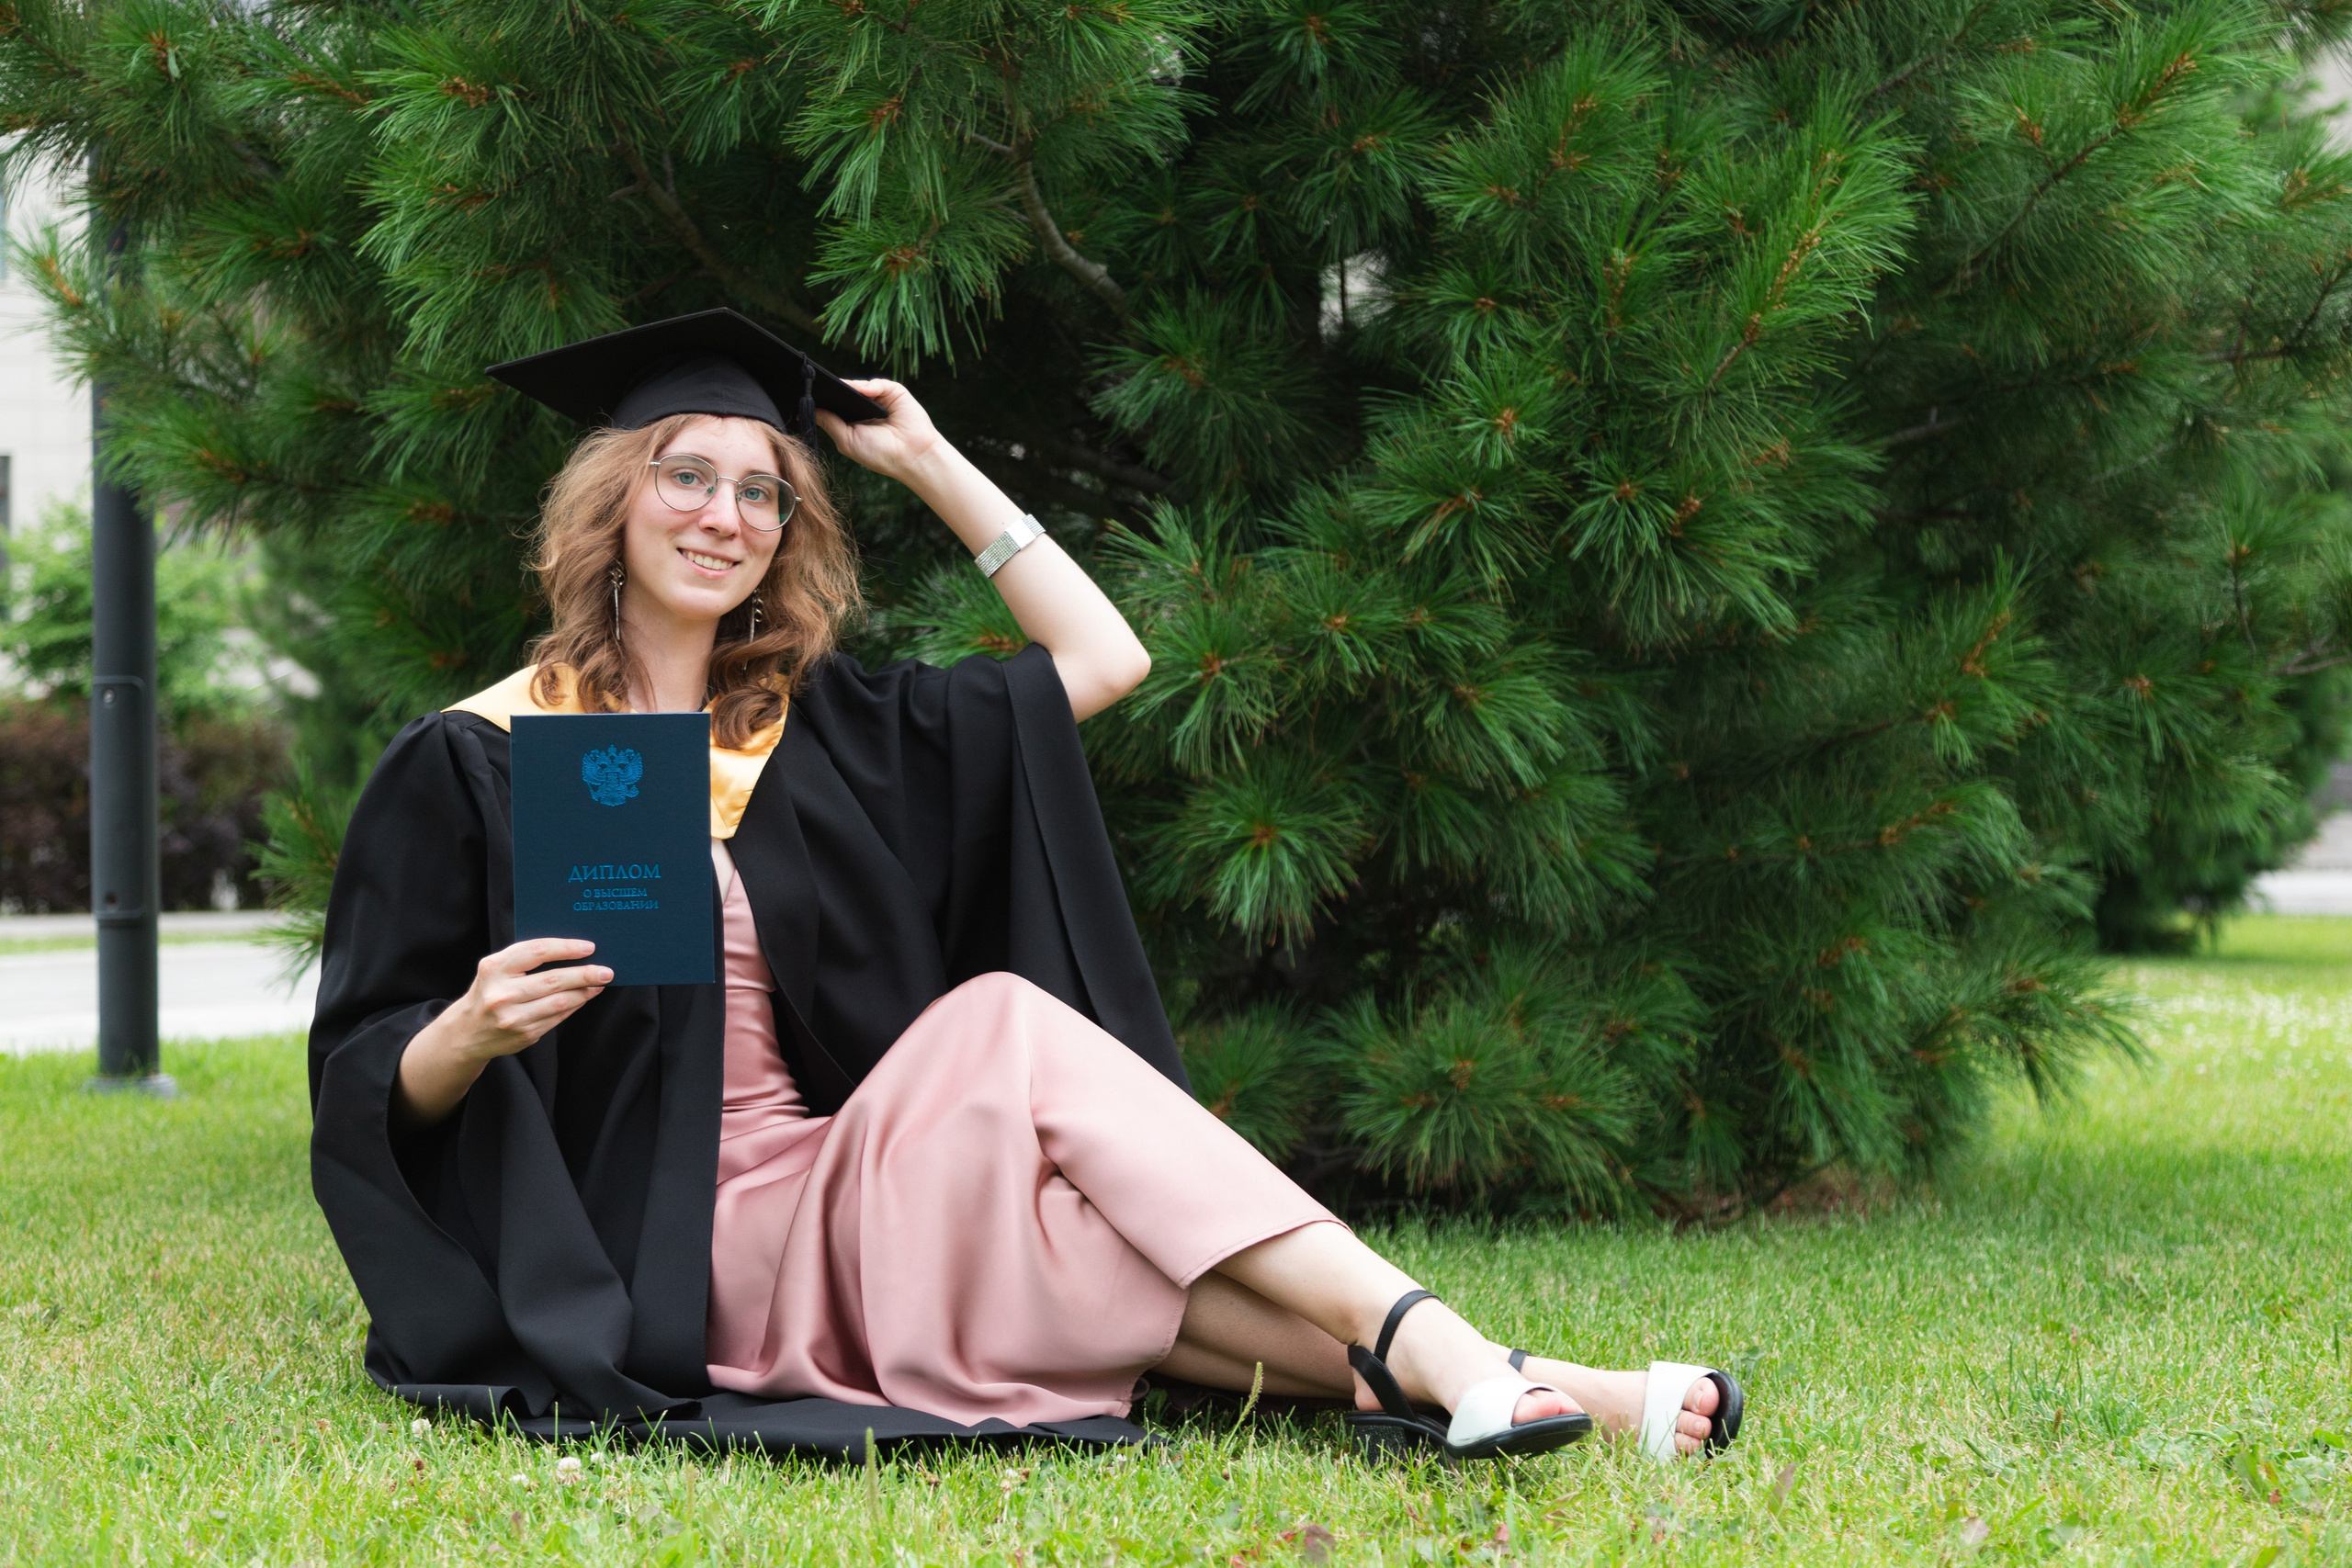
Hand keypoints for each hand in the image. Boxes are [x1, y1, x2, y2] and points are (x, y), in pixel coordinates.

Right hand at [437, 939, 611, 1060]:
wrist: (467, 1032)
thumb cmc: (489, 992)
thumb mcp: (496, 969)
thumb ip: (526, 959)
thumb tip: (573, 951)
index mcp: (494, 968)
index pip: (537, 951)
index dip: (566, 948)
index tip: (589, 947)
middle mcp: (502, 993)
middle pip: (553, 979)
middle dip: (584, 974)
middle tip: (606, 970)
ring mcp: (513, 1017)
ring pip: (559, 1002)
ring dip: (584, 992)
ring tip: (599, 983)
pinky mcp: (524, 1034)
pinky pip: (558, 1018)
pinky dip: (574, 1005)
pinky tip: (584, 997)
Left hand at [812, 378, 946, 482]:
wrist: (912, 456)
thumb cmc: (881, 454)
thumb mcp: (848, 440)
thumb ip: (830, 423)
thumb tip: (810, 408)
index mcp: (853, 421)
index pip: (835, 404)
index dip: (822, 399)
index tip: (805, 394)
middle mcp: (865, 408)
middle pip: (844, 391)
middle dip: (832, 388)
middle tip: (814, 383)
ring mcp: (880, 399)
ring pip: (859, 386)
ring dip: (848, 386)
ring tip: (835, 387)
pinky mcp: (894, 392)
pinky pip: (878, 384)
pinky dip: (870, 386)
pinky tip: (865, 392)